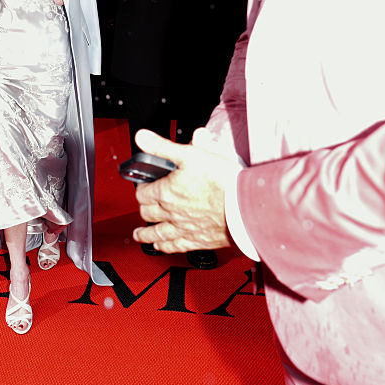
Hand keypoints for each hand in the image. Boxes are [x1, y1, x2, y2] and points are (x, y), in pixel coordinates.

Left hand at [131, 128, 238, 253]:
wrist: (245, 206)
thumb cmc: (223, 181)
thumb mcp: (190, 154)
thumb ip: (163, 147)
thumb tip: (142, 137)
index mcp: (166, 192)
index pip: (143, 192)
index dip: (141, 187)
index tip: (144, 184)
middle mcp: (171, 213)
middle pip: (147, 212)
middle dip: (143, 207)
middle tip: (143, 205)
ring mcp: (184, 228)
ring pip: (157, 233)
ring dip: (146, 234)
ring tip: (139, 235)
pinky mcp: (197, 240)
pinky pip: (175, 246)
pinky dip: (165, 247)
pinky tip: (162, 247)